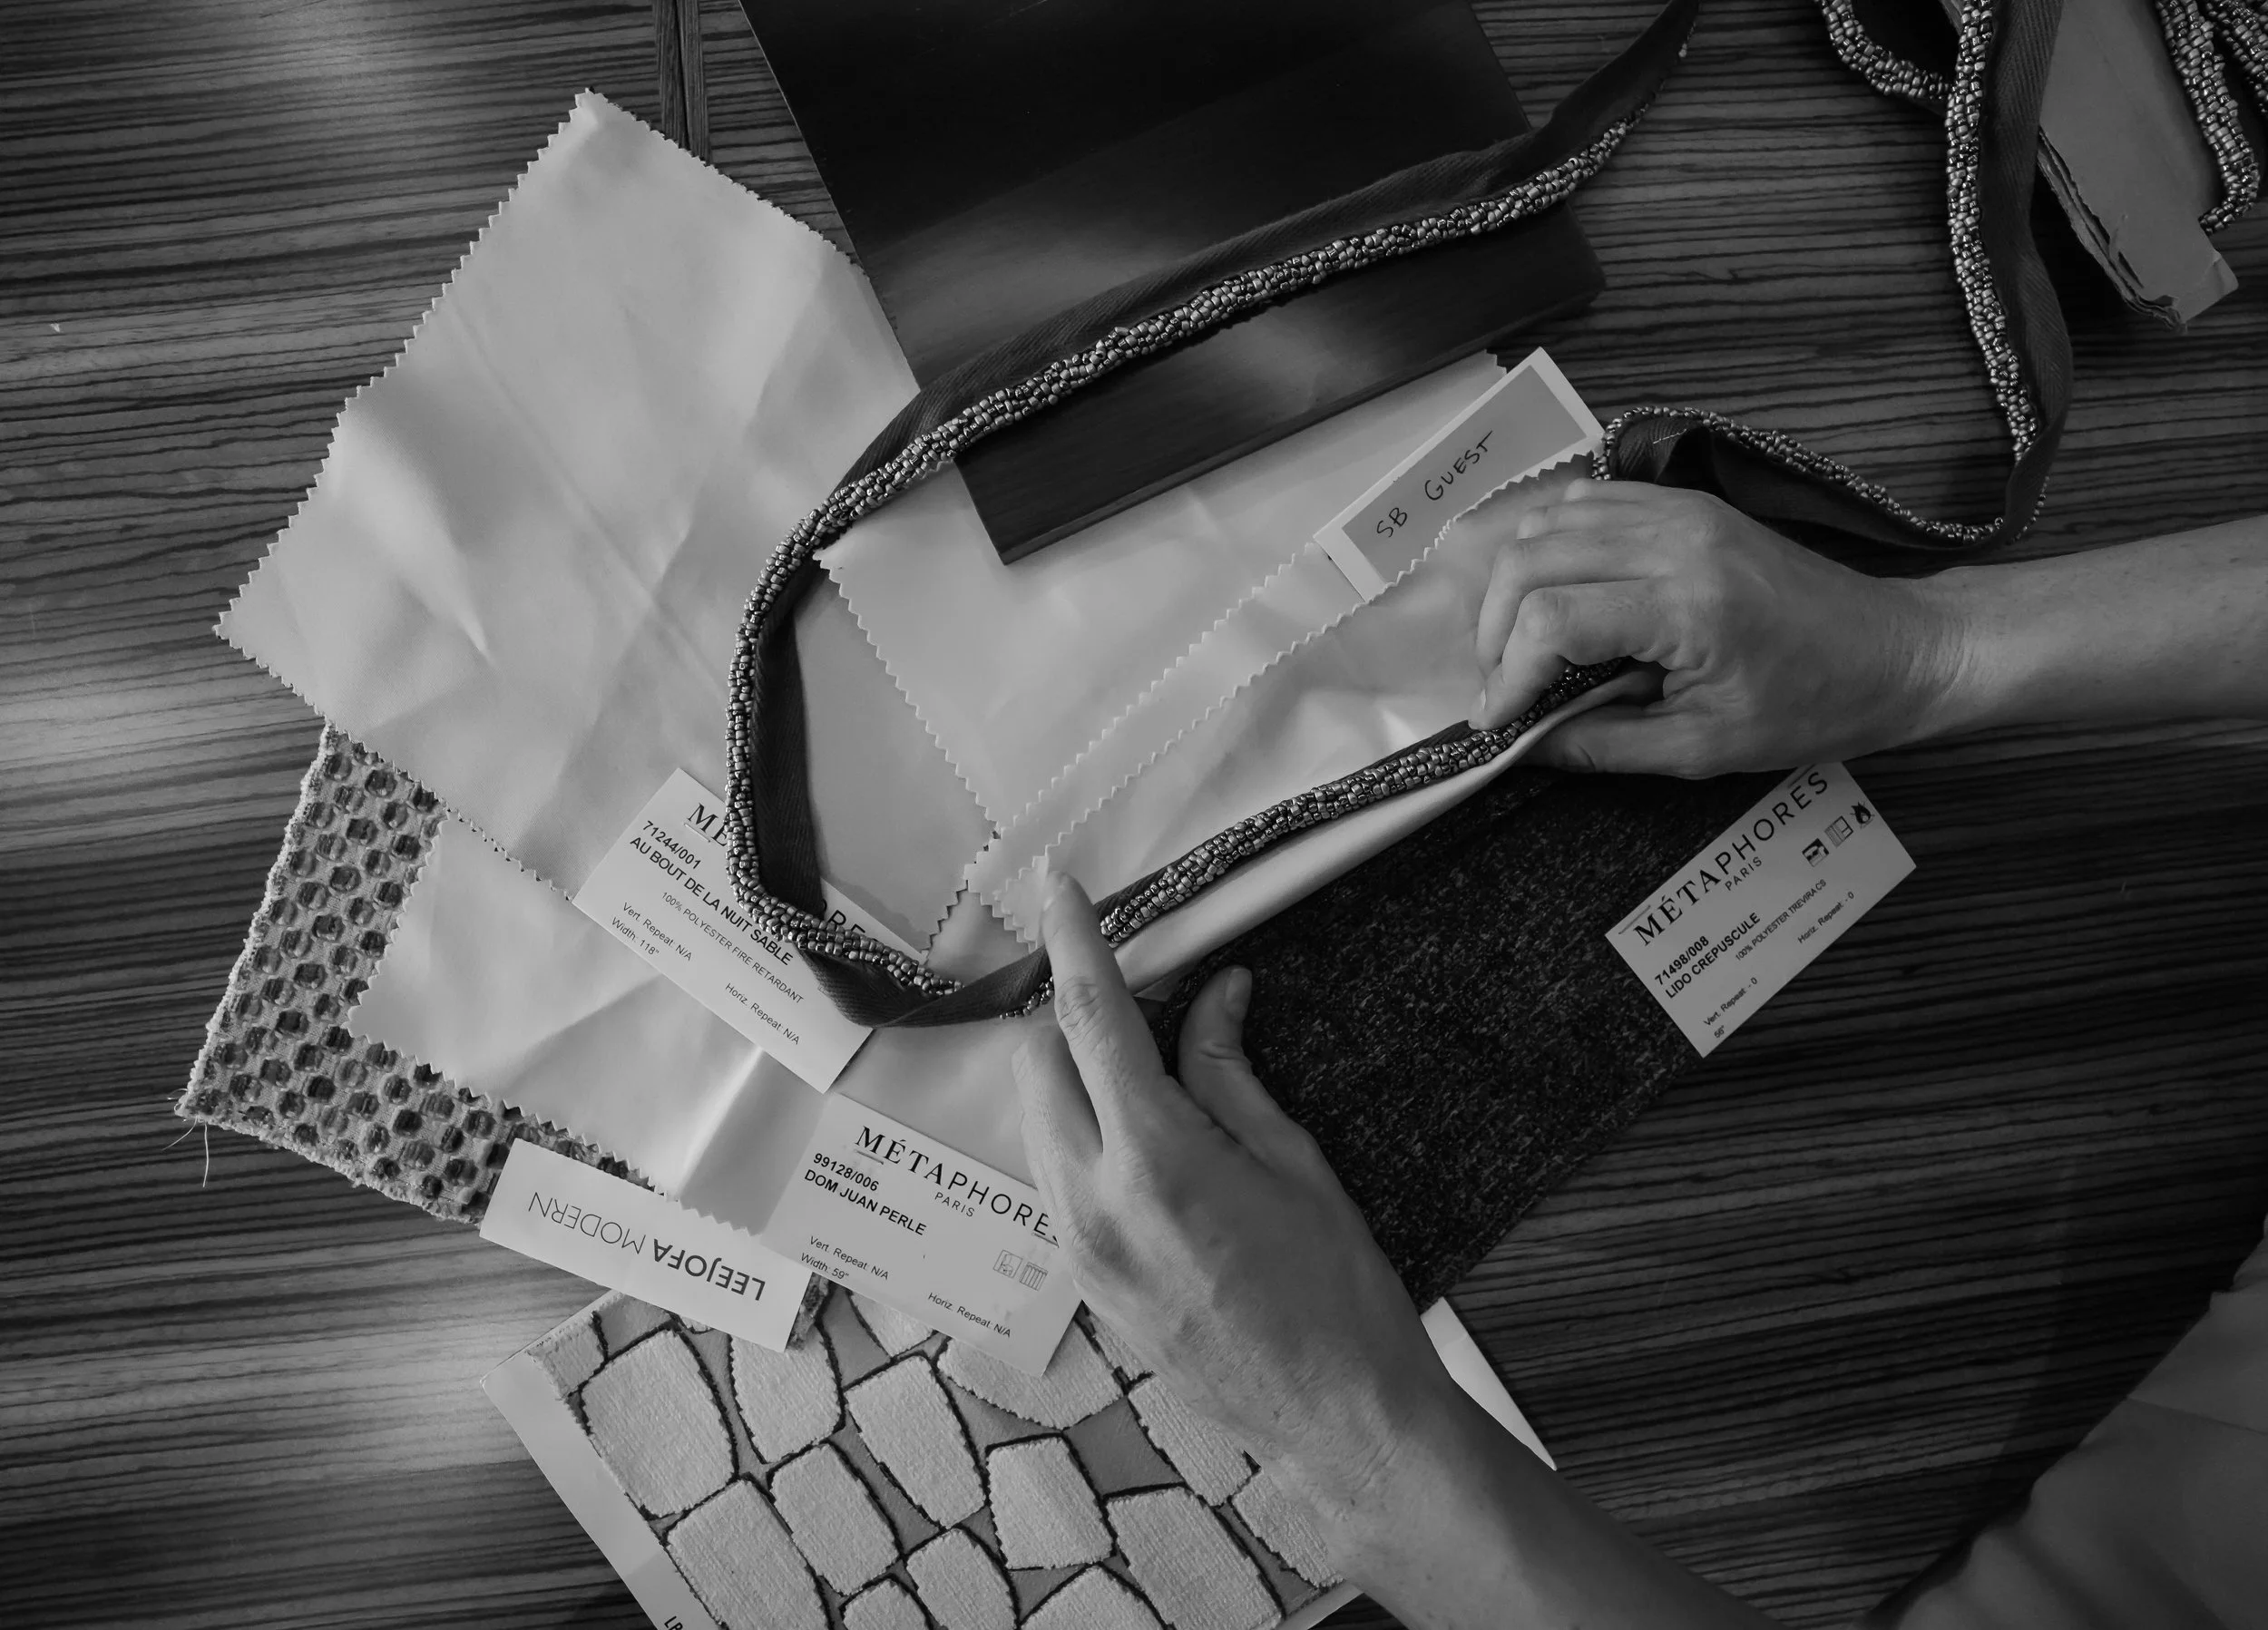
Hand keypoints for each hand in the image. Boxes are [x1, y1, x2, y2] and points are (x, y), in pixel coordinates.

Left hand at [1012, 875, 1787, 1628]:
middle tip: (1127, 986)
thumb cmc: (1339, 1291)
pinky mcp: (1086, 1287)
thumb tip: (1214, 996)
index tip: (1057, 884)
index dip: (1073, 940)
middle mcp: (1095, 1204)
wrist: (1337, 1421)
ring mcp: (1080, 1252)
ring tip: (1142, 1060)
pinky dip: (1084, 1136)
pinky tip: (1145, 1136)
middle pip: (1038, 1065)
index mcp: (1155, 1159)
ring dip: (1072, 1077)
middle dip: (1066, 1012)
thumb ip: (1231, 1072)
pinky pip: (1058, 1182)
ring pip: (1039, 1125)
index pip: (1090, 1018)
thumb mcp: (1297, 1163)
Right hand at [1467, 479, 1960, 775]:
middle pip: (1531, 560)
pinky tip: (1558, 593)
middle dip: (1494, 631)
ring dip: (1515, 585)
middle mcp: (1675, 541)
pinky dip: (1552, 544)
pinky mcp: (1687, 501)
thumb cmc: (1812, 708)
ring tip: (1522, 645)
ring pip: (1548, 522)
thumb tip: (1523, 745)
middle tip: (1503, 688)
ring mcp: (1680, 510)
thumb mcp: (1701, 749)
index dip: (1506, 675)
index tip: (1497, 722)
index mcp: (1686, 607)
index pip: (1549, 619)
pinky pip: (1587, 500)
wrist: (1898, 650)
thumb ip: (1601, 745)